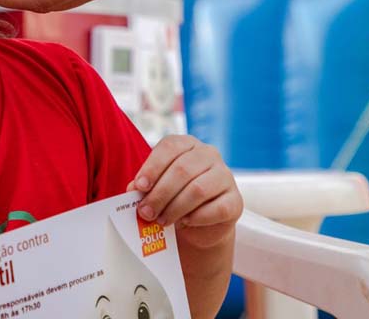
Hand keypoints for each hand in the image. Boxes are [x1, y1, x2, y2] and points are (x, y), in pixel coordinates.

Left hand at [128, 135, 242, 249]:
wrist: (199, 223)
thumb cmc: (173, 198)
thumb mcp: (156, 188)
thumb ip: (145, 186)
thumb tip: (133, 190)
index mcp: (187, 144)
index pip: (170, 147)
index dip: (152, 167)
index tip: (139, 186)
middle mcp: (209, 155)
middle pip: (182, 170)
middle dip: (160, 193)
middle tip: (146, 212)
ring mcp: (225, 176)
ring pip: (198, 190)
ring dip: (175, 208)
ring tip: (161, 220)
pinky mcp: (236, 200)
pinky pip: (217, 208)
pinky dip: (197, 217)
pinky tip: (185, 222)